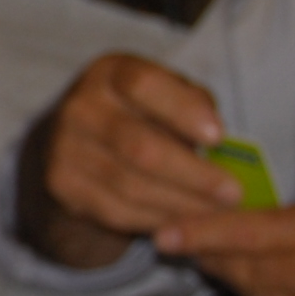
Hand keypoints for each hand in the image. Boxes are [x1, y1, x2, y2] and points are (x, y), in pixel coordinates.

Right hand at [26, 55, 238, 260]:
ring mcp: (65, 148)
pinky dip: (156, 220)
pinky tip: (183, 223)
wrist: (74, 144)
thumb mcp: (164, 94)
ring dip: (179, 205)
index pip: (144, 85)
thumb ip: (192, 104)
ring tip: (215, 214)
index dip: (183, 110)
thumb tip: (217, 137)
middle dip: (192, 174)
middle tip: (232, 193)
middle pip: (140, 146)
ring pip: (131, 186)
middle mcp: (81, 106)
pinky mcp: (62, 185)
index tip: (219, 137)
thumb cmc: (138, 114)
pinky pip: (117, 211)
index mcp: (110, 72)